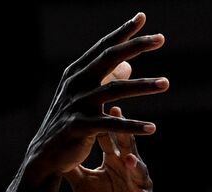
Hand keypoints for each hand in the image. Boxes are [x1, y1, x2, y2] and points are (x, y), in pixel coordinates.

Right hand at [23, 13, 166, 181]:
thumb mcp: (85, 97)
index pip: (103, 48)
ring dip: (142, 86)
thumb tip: (129, 63)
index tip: (142, 17)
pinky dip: (132, 126)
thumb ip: (106, 79)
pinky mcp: (80, 127)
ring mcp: (77, 105)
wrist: (45, 154)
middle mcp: (76, 84)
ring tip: (166, 83)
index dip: (122, 32)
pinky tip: (152, 128)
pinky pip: (111, 124)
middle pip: (108, 58)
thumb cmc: (70, 123)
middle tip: (161, 38)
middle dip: (136, 46)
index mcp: (76, 74)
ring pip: (115, 90)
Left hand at [65, 106, 165, 191]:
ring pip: (141, 173)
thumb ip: (73, 165)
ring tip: (128, 159)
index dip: (105, 122)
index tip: (99, 102)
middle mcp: (131, 170)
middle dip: (125, 132)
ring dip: (135, 166)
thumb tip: (52, 147)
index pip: (111, 137)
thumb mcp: (84, 183)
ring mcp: (142, 187)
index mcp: (115, 161)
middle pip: (128, 147)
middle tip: (118, 115)